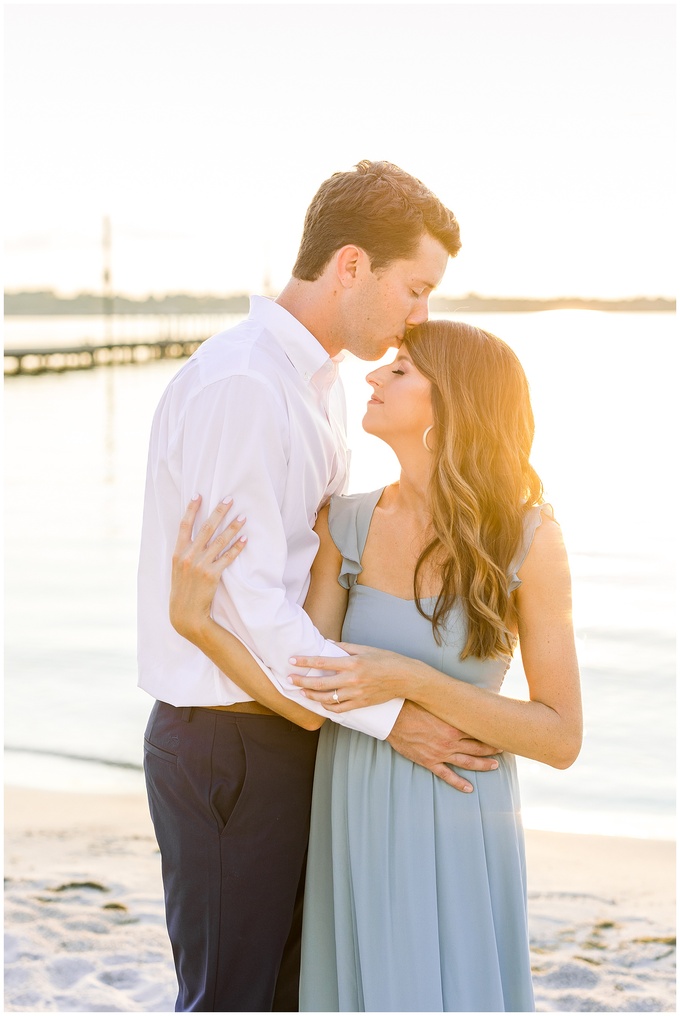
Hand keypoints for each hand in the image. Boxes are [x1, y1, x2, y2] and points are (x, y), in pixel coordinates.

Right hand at [169, 494, 246, 641]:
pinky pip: (227, 558)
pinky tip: (245, 539)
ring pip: (219, 541)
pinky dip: (237, 548)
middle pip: (206, 528)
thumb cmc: (182, 591)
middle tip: (229, 499)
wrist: (185, 615)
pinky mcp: (212, 575)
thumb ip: (184, 554)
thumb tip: (194, 538)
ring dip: (232, 527)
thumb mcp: (177, 570)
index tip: (198, 495)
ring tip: (243, 517)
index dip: (191, 509)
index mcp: (177, 553)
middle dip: (219, 512)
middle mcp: (188, 556)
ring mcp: (200, 565)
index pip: (184, 525)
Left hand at [289, 642, 409, 708]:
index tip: (292, 661)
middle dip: (302, 681)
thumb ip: (345, 647)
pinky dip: (327, 707)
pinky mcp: (361, 704)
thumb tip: (328, 644)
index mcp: (352, 663)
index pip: (322, 662)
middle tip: (290, 679)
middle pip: (320, 683)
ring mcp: (356, 694)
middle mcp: (352, 679)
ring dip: (312, 695)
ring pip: (327, 699)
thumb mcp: (366, 649)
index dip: (305, 662)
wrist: (405, 678)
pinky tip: (321, 702)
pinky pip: (339, 709)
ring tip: (302, 691)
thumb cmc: (386, 659)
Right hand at [387, 701, 500, 793]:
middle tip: (504, 749)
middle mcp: (450, 742)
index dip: (491, 733)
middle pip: (477, 747)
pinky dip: (458, 783)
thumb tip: (465, 699)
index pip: (478, 731)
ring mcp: (440, 753)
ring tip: (495, 766)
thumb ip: (452, 705)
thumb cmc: (412, 705)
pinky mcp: (429, 761)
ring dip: (482, 765)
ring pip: (467, 762)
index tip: (501, 733)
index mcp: (453, 726)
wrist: (392, 718)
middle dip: (492, 749)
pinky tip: (469, 788)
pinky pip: (447, 775)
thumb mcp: (436, 702)